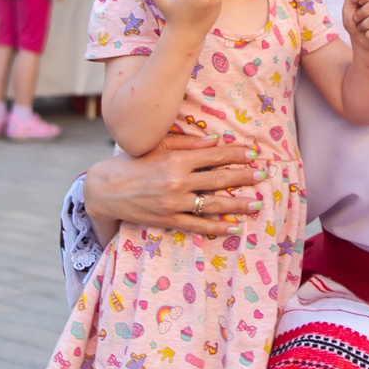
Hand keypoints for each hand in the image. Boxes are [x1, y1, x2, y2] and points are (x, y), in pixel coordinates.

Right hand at [85, 131, 263, 234]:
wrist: (105, 190)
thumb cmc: (133, 164)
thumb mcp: (158, 148)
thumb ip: (188, 145)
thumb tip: (216, 141)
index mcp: (176, 160)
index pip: (214, 155)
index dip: (236, 154)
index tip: (254, 153)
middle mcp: (177, 182)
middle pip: (219, 179)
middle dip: (244, 177)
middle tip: (263, 175)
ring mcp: (173, 204)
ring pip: (213, 205)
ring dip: (238, 204)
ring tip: (257, 204)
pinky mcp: (168, 220)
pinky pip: (198, 225)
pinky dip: (218, 227)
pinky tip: (235, 227)